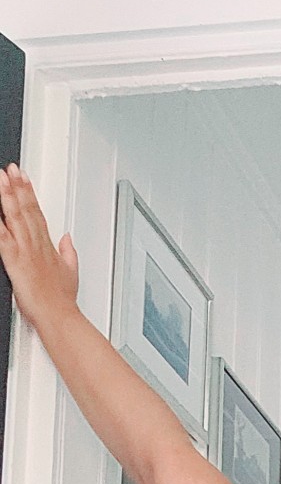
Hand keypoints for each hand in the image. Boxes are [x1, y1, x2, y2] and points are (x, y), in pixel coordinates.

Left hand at [0, 162, 79, 329]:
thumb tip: (68, 239)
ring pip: (15, 217)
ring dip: (8, 196)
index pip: (37, 213)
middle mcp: (36, 244)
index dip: (30, 194)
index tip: (24, 178)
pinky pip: (2, 237)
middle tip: (12, 169)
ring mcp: (25, 250)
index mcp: (48, 246)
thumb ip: (68, 252)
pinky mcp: (14, 260)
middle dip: (19, 187)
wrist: (58, 315)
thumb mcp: (70, 272)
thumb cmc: (62, 300)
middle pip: (26, 209)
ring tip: (2, 178)